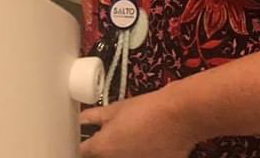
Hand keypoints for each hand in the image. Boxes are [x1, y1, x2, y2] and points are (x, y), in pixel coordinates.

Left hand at [79, 87, 197, 157]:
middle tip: (117, 135)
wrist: (180, 115)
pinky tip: (147, 144)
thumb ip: (93, 117)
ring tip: (134, 137)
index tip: (89, 140)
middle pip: (101, 157)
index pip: (81, 152)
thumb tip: (80, 120)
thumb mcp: (116, 107)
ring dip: (121, 153)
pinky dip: (140, 155)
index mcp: (102, 148)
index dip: (84, 144)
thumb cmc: (147, 108)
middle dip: (105, 149)